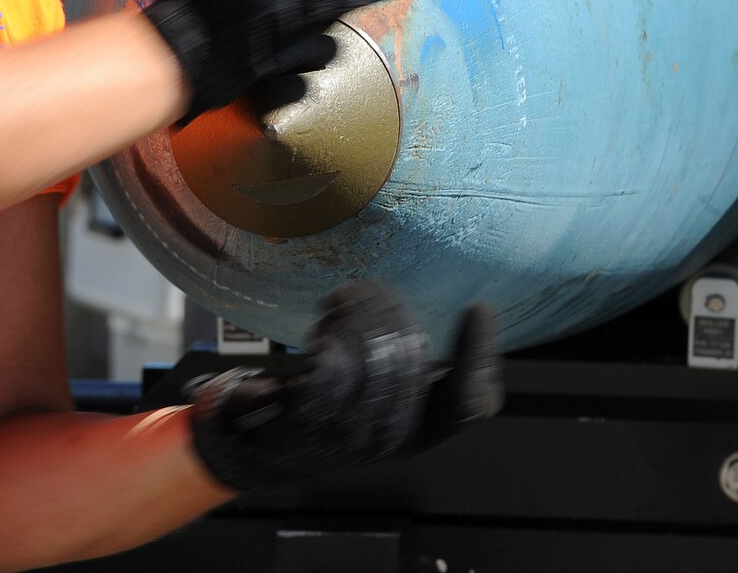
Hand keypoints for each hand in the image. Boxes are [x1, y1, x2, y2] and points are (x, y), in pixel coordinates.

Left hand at [187, 281, 501, 492]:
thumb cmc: (329, 409)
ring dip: (359, 310)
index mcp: (418, 434)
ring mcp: (347, 435)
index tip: (478, 307)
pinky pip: (333, 369)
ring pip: (374, 358)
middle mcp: (387, 441)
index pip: (467, 408)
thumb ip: (420, 367)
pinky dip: (335, 331)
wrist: (258, 450)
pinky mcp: (307, 421)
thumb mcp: (384, 396)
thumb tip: (476, 317)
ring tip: (344, 297)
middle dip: (392, 308)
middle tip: (370, 287)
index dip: (480, 358)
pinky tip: (326, 320)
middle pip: (412, 360)